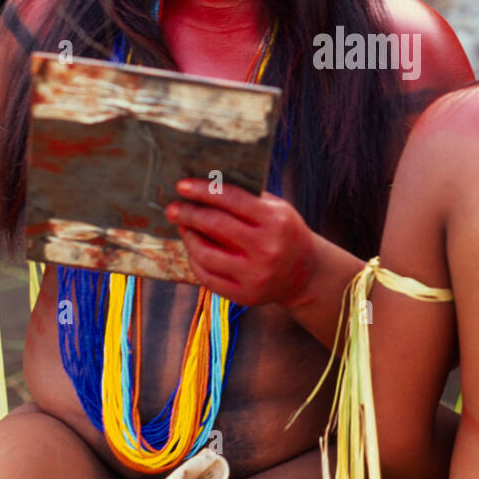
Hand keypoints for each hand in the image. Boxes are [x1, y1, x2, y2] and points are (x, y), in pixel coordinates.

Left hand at [166, 178, 316, 306]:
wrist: (306, 275)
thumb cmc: (285, 233)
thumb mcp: (278, 210)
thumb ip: (248, 198)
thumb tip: (208, 183)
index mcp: (275, 221)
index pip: (232, 200)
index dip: (204, 190)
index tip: (181, 185)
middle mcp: (266, 249)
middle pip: (216, 225)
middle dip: (189, 214)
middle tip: (172, 208)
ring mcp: (255, 275)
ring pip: (206, 254)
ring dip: (189, 238)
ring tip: (184, 228)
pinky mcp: (244, 295)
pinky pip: (208, 277)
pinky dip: (195, 261)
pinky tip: (193, 250)